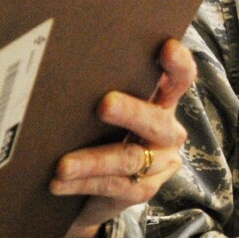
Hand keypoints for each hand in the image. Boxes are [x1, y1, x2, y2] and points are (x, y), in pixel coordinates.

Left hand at [49, 39, 195, 237]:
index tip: (166, 48)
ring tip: (62, 165)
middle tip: (104, 105)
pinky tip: (58, 182)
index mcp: (163, 102)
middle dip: (131, 112)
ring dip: (93, 161)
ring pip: (129, 159)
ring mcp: (159, 163)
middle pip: (155, 121)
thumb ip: (97, 87)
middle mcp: (167, 131)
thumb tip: (61, 61)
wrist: (92, 188)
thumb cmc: (94, 132)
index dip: (178, 64)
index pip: (180, 79)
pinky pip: (114, 186)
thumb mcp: (102, 108)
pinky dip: (83, 183)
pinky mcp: (142, 190)